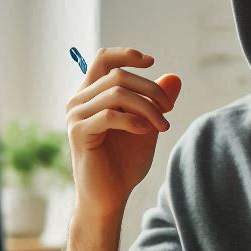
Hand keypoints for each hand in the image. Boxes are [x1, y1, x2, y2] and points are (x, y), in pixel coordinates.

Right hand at [66, 48, 181, 218]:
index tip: (152, 62)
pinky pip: (110, 115)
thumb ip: (157, 102)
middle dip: (150, 89)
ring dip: (147, 108)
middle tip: (170, 108)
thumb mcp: (148, 126)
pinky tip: (146, 132)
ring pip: (116, 93)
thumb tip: (174, 77)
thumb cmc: (125, 162)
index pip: (103, 59)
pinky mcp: (79, 133)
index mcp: (92, 94)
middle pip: (118, 75)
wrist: (110, 196)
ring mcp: (76, 116)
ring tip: (163, 126)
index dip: (127, 54)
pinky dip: (134, 121)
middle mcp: (79, 101)